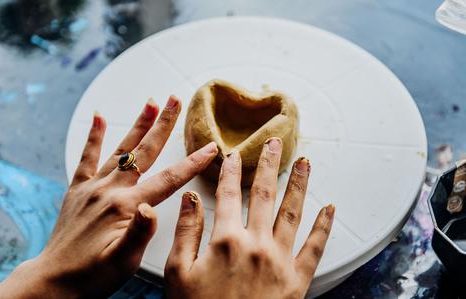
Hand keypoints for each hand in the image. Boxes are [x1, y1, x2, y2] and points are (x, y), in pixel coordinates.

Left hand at [0, 96, 217, 298]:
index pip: (168, 180)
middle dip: (163, 125)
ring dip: (138, 125)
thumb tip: (153, 209)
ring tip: (151, 103)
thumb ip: (140, 233)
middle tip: (175, 100)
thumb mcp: (123, 262)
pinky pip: (86, 158)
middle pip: (144, 152)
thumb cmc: (92, 276)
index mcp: (125, 207)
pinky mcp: (78, 191)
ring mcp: (92, 188)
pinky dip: (93, 136)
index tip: (210, 147)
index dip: (192, 163)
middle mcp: (109, 191)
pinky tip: (98, 118)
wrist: (54, 282)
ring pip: (120, 150)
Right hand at [165, 138, 334, 298]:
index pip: (228, 195)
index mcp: (226, 240)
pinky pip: (315, 247)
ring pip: (293, 212)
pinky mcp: (298, 280)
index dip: (230, 172)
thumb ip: (185, 233)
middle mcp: (256, 243)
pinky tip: (330, 208)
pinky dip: (324, 226)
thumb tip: (189, 199)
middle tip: (275, 142)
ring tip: (305, 161)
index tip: (233, 154)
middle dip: (269, 165)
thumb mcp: (177, 274)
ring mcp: (280, 260)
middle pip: (264, 194)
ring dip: (300, 184)